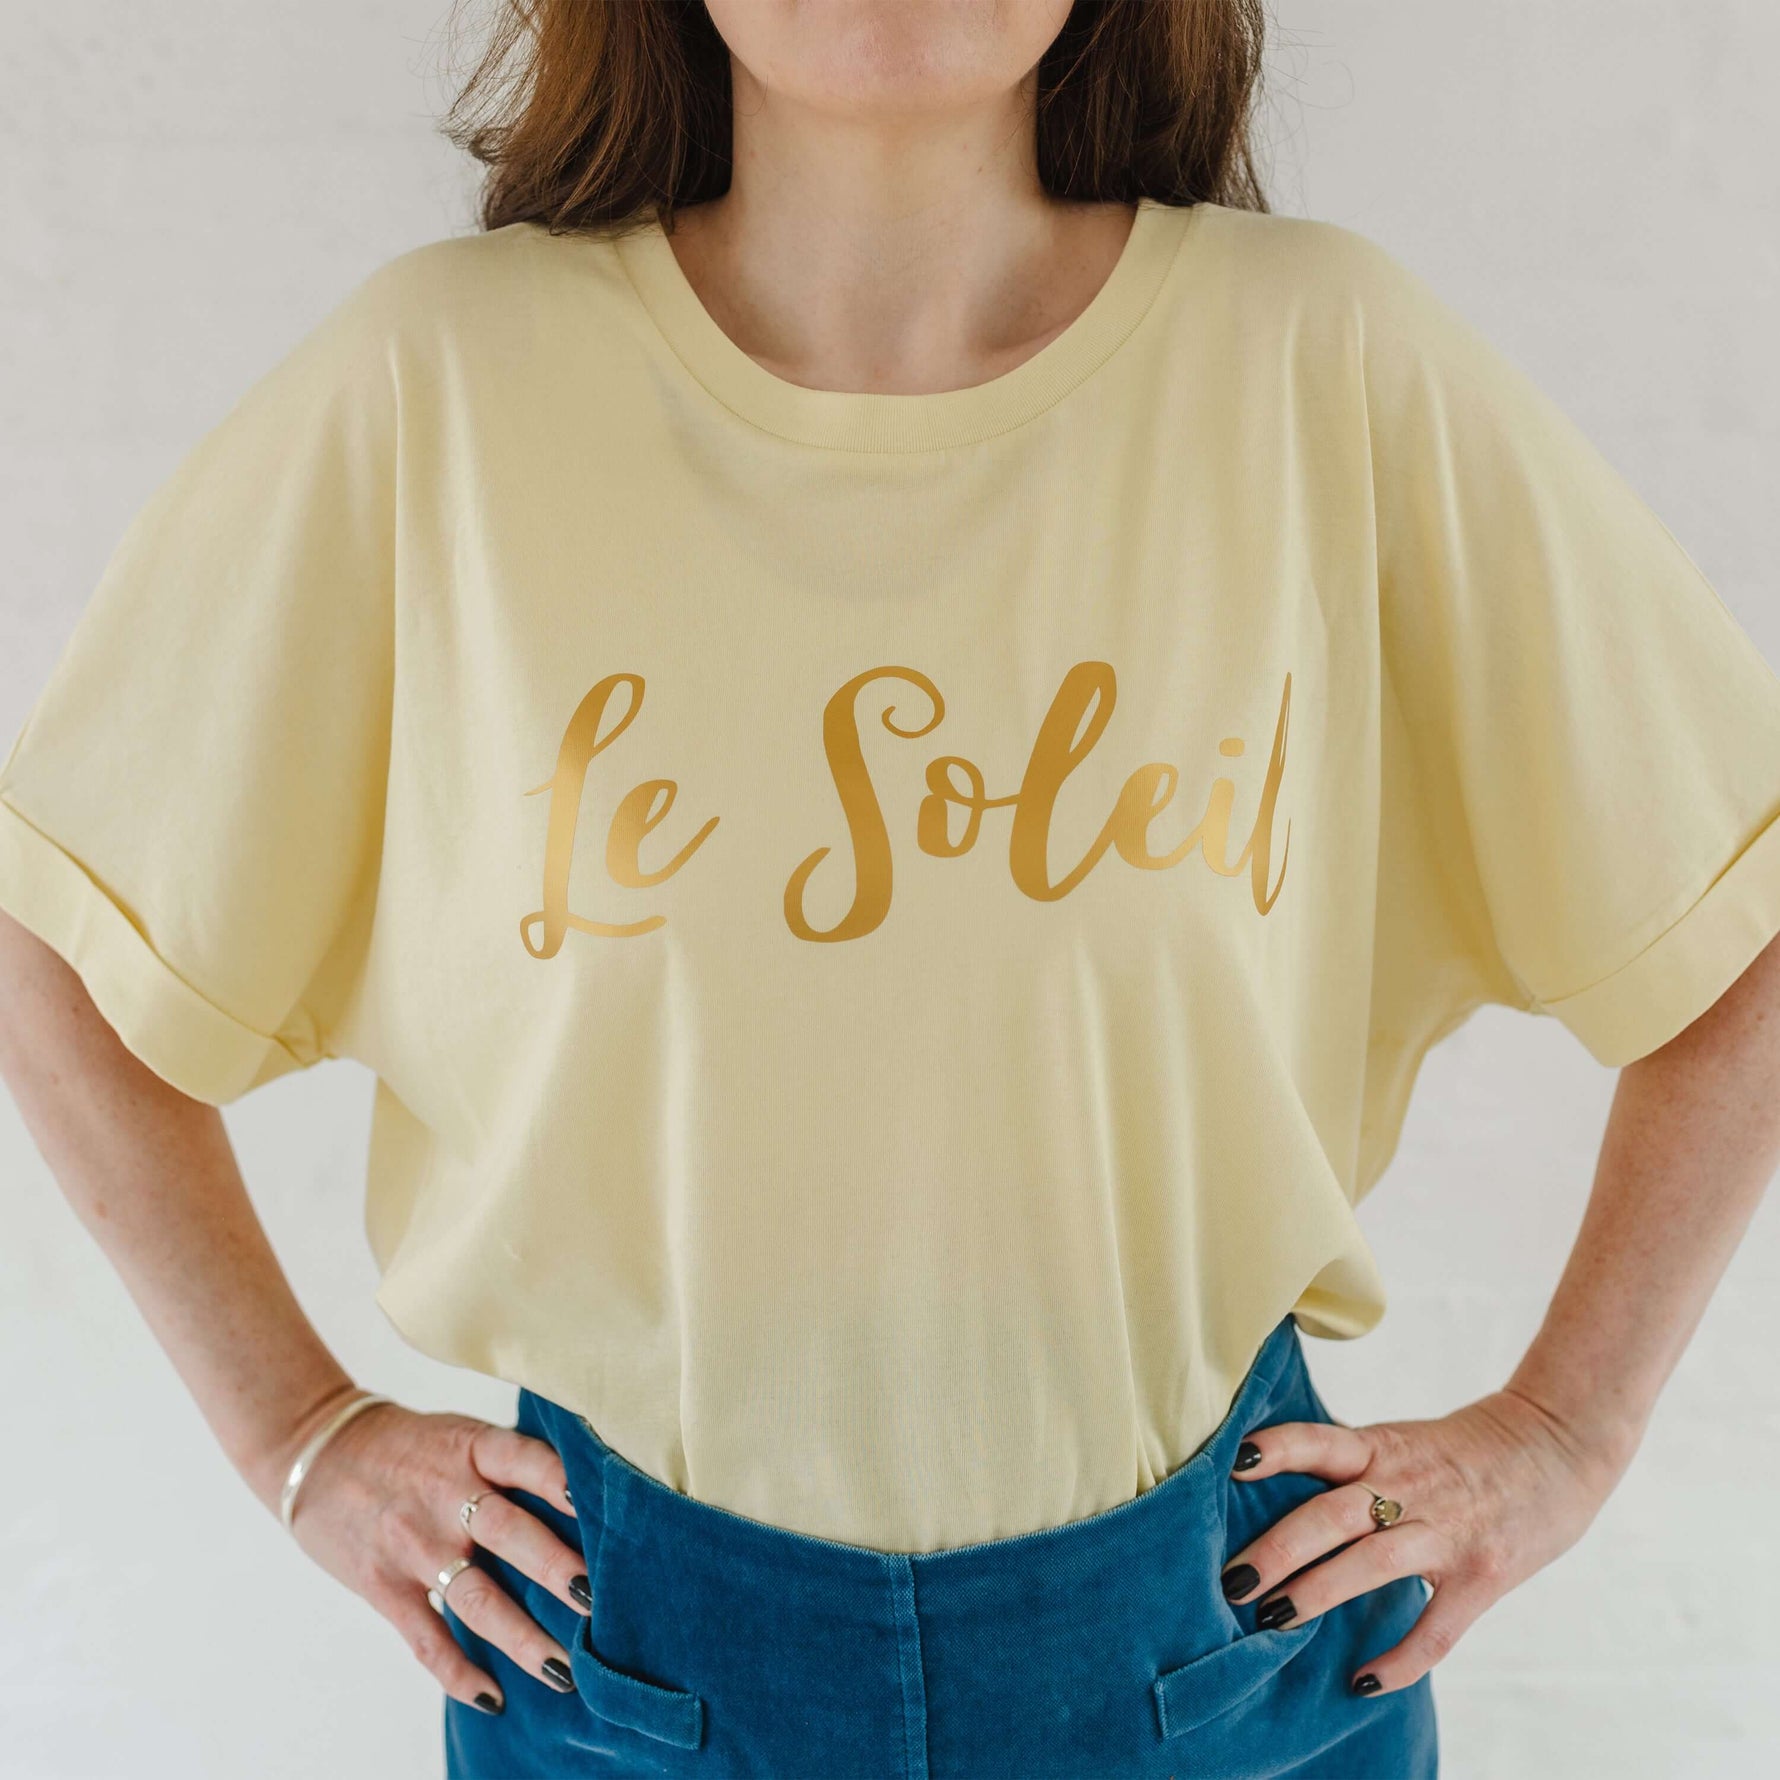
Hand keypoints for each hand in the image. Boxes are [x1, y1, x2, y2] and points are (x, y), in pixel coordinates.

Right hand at [278, 1392, 585, 1716]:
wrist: (317, 1451)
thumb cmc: (408, 1445)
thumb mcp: (460, 1434)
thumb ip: (510, 1462)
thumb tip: (585, 1494)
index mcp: (471, 1448)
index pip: (526, 1461)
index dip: (564, 1482)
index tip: (602, 1509)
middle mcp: (445, 1495)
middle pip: (510, 1533)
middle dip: (557, 1571)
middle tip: (598, 1604)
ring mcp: (413, 1544)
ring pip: (475, 1599)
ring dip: (522, 1638)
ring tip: (564, 1670)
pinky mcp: (384, 1585)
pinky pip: (425, 1638)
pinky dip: (457, 1672)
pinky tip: (492, 1697)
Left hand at [1218, 1387, 1628, 1694]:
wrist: (1557, 1443)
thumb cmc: (1467, 1448)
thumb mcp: (1403, 1439)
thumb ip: (1353, 1465)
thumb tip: (1275, 1493)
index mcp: (1384, 1446)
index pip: (1320, 1441)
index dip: (1276, 1449)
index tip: (1230, 1466)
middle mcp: (1410, 1485)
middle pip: (1333, 1513)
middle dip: (1278, 1548)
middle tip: (1231, 1581)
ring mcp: (1449, 1531)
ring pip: (1373, 1564)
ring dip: (1318, 1592)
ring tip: (1271, 1621)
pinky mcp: (1484, 1574)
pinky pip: (1437, 1627)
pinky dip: (1399, 1659)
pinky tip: (1361, 1681)